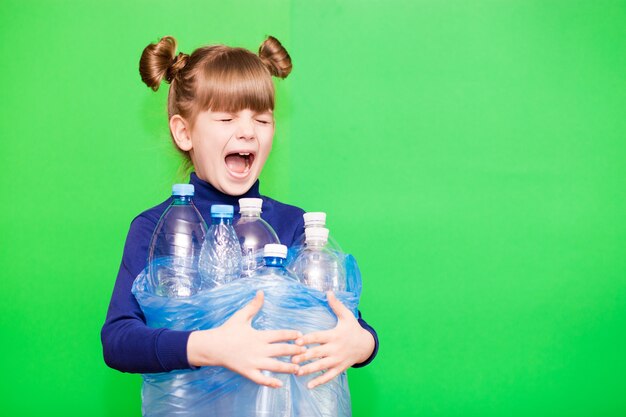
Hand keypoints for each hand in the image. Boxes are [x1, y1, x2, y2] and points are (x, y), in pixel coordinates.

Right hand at [187, 290, 305, 387]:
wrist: (212, 346)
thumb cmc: (228, 330)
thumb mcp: (241, 316)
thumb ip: (254, 306)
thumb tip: (261, 292)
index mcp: (259, 335)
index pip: (280, 335)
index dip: (292, 335)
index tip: (301, 335)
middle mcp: (258, 349)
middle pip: (281, 350)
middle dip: (295, 351)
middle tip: (306, 351)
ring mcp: (253, 362)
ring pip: (275, 367)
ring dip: (288, 368)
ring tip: (298, 368)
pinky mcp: (247, 372)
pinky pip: (261, 379)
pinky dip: (270, 383)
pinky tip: (279, 385)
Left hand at [291, 291, 374, 388]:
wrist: (366, 345)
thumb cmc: (353, 328)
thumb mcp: (347, 316)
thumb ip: (336, 305)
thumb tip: (328, 291)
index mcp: (334, 335)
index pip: (318, 337)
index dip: (307, 339)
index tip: (296, 342)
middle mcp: (335, 348)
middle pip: (318, 353)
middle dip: (305, 357)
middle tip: (292, 360)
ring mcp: (337, 360)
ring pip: (322, 366)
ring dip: (309, 370)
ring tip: (297, 372)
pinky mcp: (339, 368)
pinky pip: (329, 376)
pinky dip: (320, 381)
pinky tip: (309, 386)